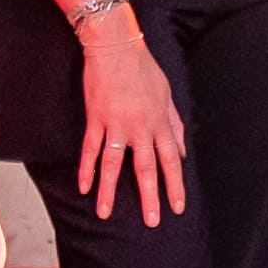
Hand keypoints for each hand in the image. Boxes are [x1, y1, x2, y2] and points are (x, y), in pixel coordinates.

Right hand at [70, 10, 187, 227]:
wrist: (116, 46)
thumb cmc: (142, 67)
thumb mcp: (167, 94)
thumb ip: (174, 124)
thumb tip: (183, 150)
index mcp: (160, 122)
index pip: (171, 160)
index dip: (175, 185)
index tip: (177, 206)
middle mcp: (140, 127)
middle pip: (146, 168)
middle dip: (150, 197)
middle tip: (152, 221)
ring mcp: (116, 124)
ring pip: (114, 165)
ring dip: (109, 191)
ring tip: (105, 214)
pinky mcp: (96, 119)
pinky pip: (90, 149)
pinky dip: (86, 169)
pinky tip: (84, 187)